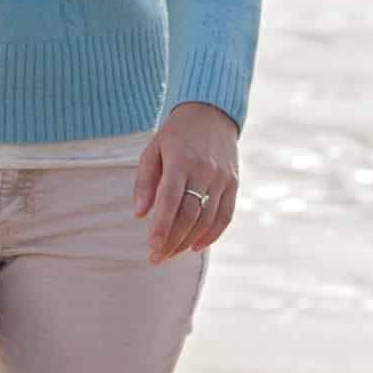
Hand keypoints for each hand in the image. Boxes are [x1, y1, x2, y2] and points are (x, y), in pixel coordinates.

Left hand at [133, 102, 241, 262]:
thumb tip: (139, 214)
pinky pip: (226, 215)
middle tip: (156, 258)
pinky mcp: (233, 183)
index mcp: (181, 161)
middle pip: (190, 214)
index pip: (171, 200)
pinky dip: (212, 234)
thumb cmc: (175, 136)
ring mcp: (222, 178)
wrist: (211, 113)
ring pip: (208, 218)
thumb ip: (145, 182)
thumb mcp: (153, 151)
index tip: (152, 247)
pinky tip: (196, 246)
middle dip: (172, 240)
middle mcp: (204, 171)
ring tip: (171, 254)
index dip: (162, 226)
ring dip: (189, 241)